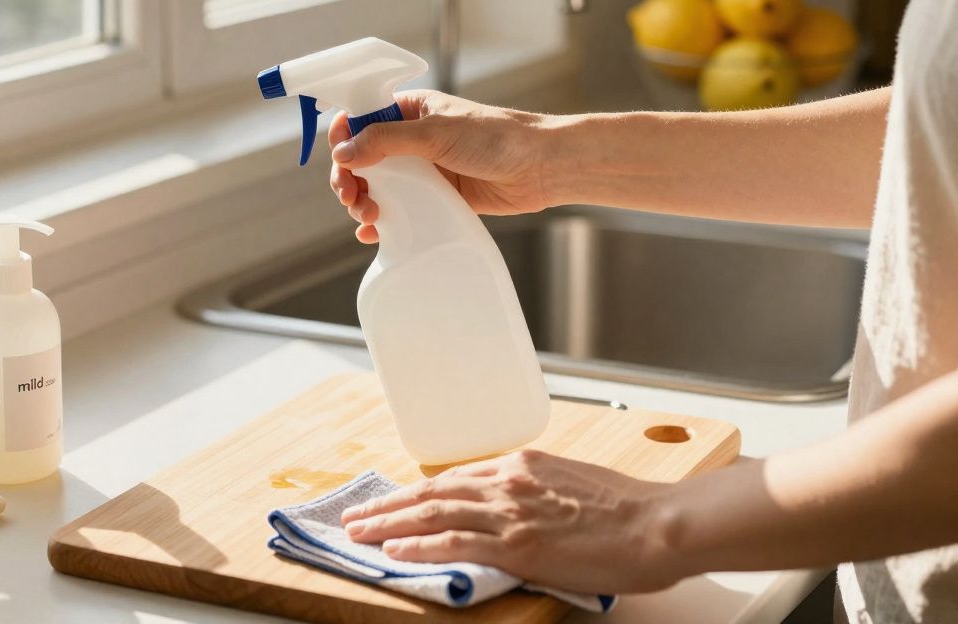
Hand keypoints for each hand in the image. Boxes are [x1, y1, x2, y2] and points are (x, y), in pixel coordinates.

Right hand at [329, 90, 559, 243]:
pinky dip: (382, 223)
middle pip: (363, 158)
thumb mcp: (435, 133)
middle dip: (350, 178)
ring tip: (367, 216)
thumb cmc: (496, 138)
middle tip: (350, 196)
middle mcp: (412, 139)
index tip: (338, 157)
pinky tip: (372, 234)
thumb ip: (386, 141)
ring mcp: (423, 171)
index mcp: (411, 111)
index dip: (344, 136)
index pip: (362, 118)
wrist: (539, 168)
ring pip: (378, 187)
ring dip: (363, 202)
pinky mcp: (435, 198)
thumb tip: (343, 152)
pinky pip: (400, 210)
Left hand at [341, 449, 683, 593]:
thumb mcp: (572, 485)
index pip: (456, 478)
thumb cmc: (628, 510)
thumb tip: (517, 508)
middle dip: (390, 505)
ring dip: (390, 524)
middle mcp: (509, 482)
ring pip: (434, 514)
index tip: (397, 501)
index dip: (419, 492)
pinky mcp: (517, 546)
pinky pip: (456, 543)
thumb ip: (536, 491)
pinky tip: (396, 550)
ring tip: (360, 533)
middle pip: (433, 492)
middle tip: (358, 515)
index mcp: (522, 465)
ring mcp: (510, 513)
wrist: (657, 525)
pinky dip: (421, 546)